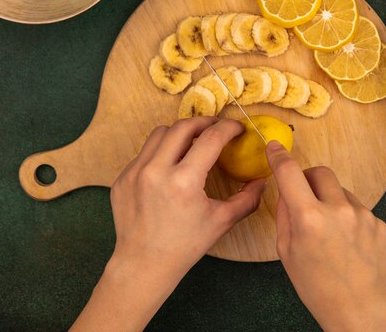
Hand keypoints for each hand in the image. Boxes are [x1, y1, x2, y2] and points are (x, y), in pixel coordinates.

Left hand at [70, 117, 264, 331]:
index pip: (210, 138)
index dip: (228, 128)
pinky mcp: (123, 178)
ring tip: (193, 141)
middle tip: (217, 128)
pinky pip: (145, 152)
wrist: (144, 263)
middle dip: (204, 122)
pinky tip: (172, 164)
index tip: (237, 128)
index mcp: (184, 181)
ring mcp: (135, 173)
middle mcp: (156, 171)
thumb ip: (247, 199)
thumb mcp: (221, 221)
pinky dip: (162, 151)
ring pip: (160, 133)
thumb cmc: (185, 245)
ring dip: (180, 132)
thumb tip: (262, 181)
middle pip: (183, 126)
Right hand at [266, 141, 385, 331]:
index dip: (279, 157)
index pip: (290, 173)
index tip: (275, 149)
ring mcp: (363, 215)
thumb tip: (287, 192)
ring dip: (331, 202)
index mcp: (309, 218)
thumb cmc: (317, 287)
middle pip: (321, 172)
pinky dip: (349, 218)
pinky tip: (348, 243)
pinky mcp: (379, 223)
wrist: (359, 309)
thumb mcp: (287, 253)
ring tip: (331, 234)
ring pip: (341, 191)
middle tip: (306, 197)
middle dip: (309, 179)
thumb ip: (285, 216)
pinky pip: (359, 209)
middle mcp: (338, 210)